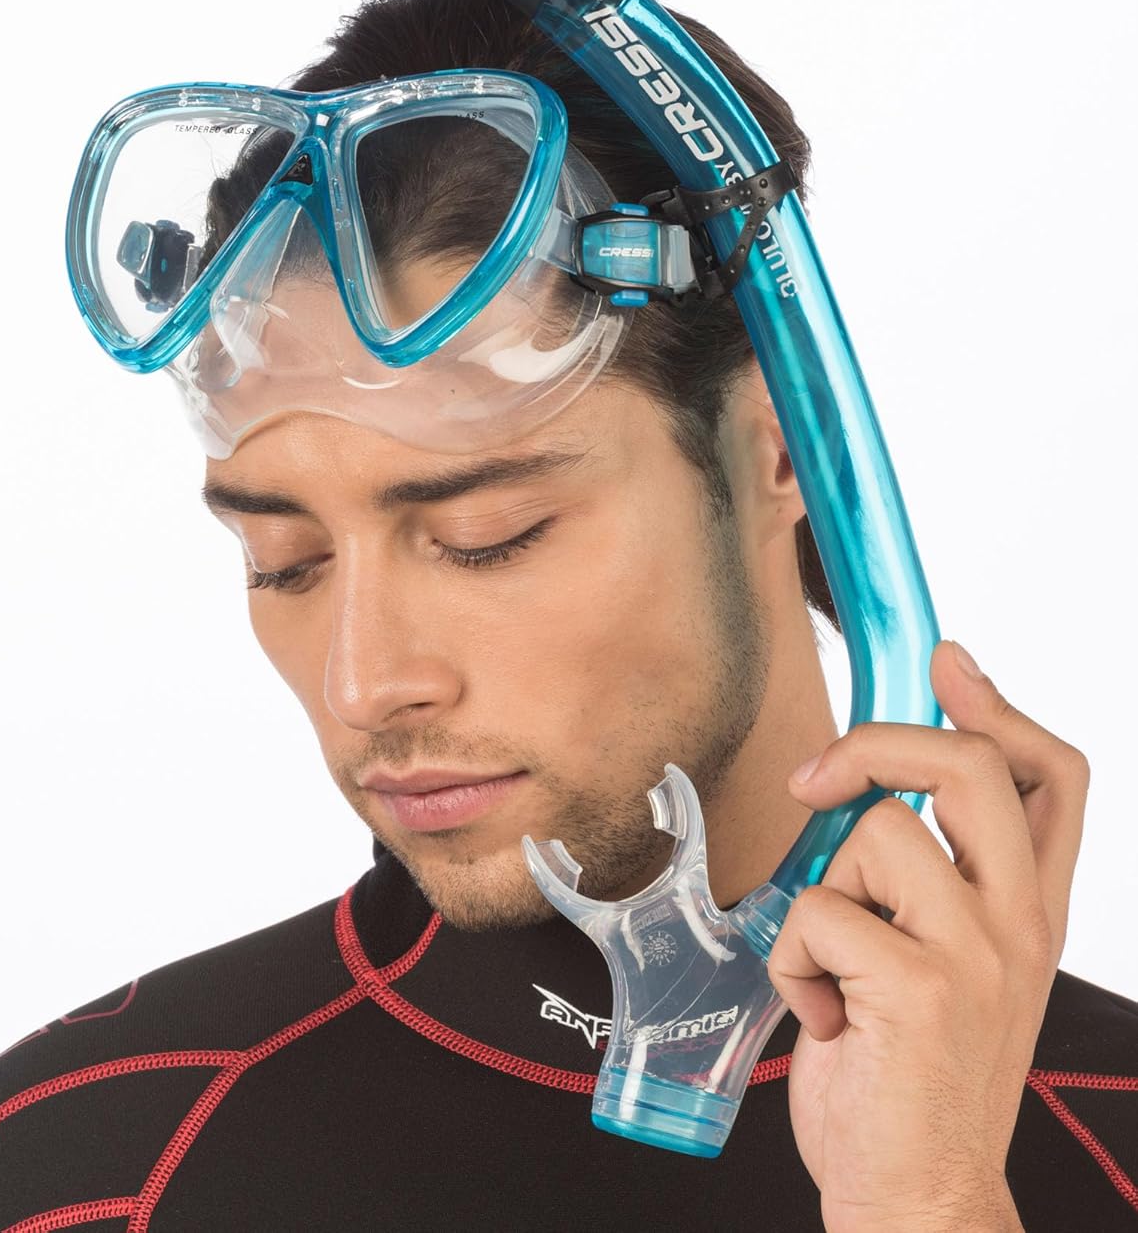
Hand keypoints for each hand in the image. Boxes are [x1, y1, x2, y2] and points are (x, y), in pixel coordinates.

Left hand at [766, 640, 1089, 1231]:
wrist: (918, 1193)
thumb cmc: (910, 1072)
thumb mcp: (944, 962)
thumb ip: (928, 878)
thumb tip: (872, 786)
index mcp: (1029, 909)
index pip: (1053, 775)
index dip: (999, 705)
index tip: (945, 663)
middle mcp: (1017, 923)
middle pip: (969, 765)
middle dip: (877, 742)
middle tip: (819, 782)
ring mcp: (975, 954)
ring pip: (875, 831)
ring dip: (818, 888)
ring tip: (830, 963)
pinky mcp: (917, 988)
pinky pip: (818, 909)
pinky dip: (790, 957)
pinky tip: (818, 1011)